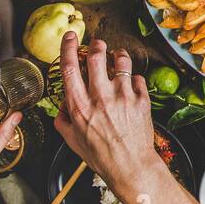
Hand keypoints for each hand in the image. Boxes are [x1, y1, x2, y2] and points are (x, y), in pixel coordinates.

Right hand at [53, 33, 163, 203]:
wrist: (130, 166)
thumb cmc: (101, 155)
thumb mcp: (72, 140)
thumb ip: (63, 119)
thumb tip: (63, 104)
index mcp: (80, 106)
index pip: (69, 68)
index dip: (68, 47)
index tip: (70, 36)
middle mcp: (100, 98)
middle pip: (96, 57)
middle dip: (96, 45)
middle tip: (97, 44)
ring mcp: (122, 97)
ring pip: (120, 62)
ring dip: (118, 55)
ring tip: (117, 58)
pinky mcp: (141, 100)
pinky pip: (138, 78)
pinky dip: (133, 78)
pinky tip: (130, 85)